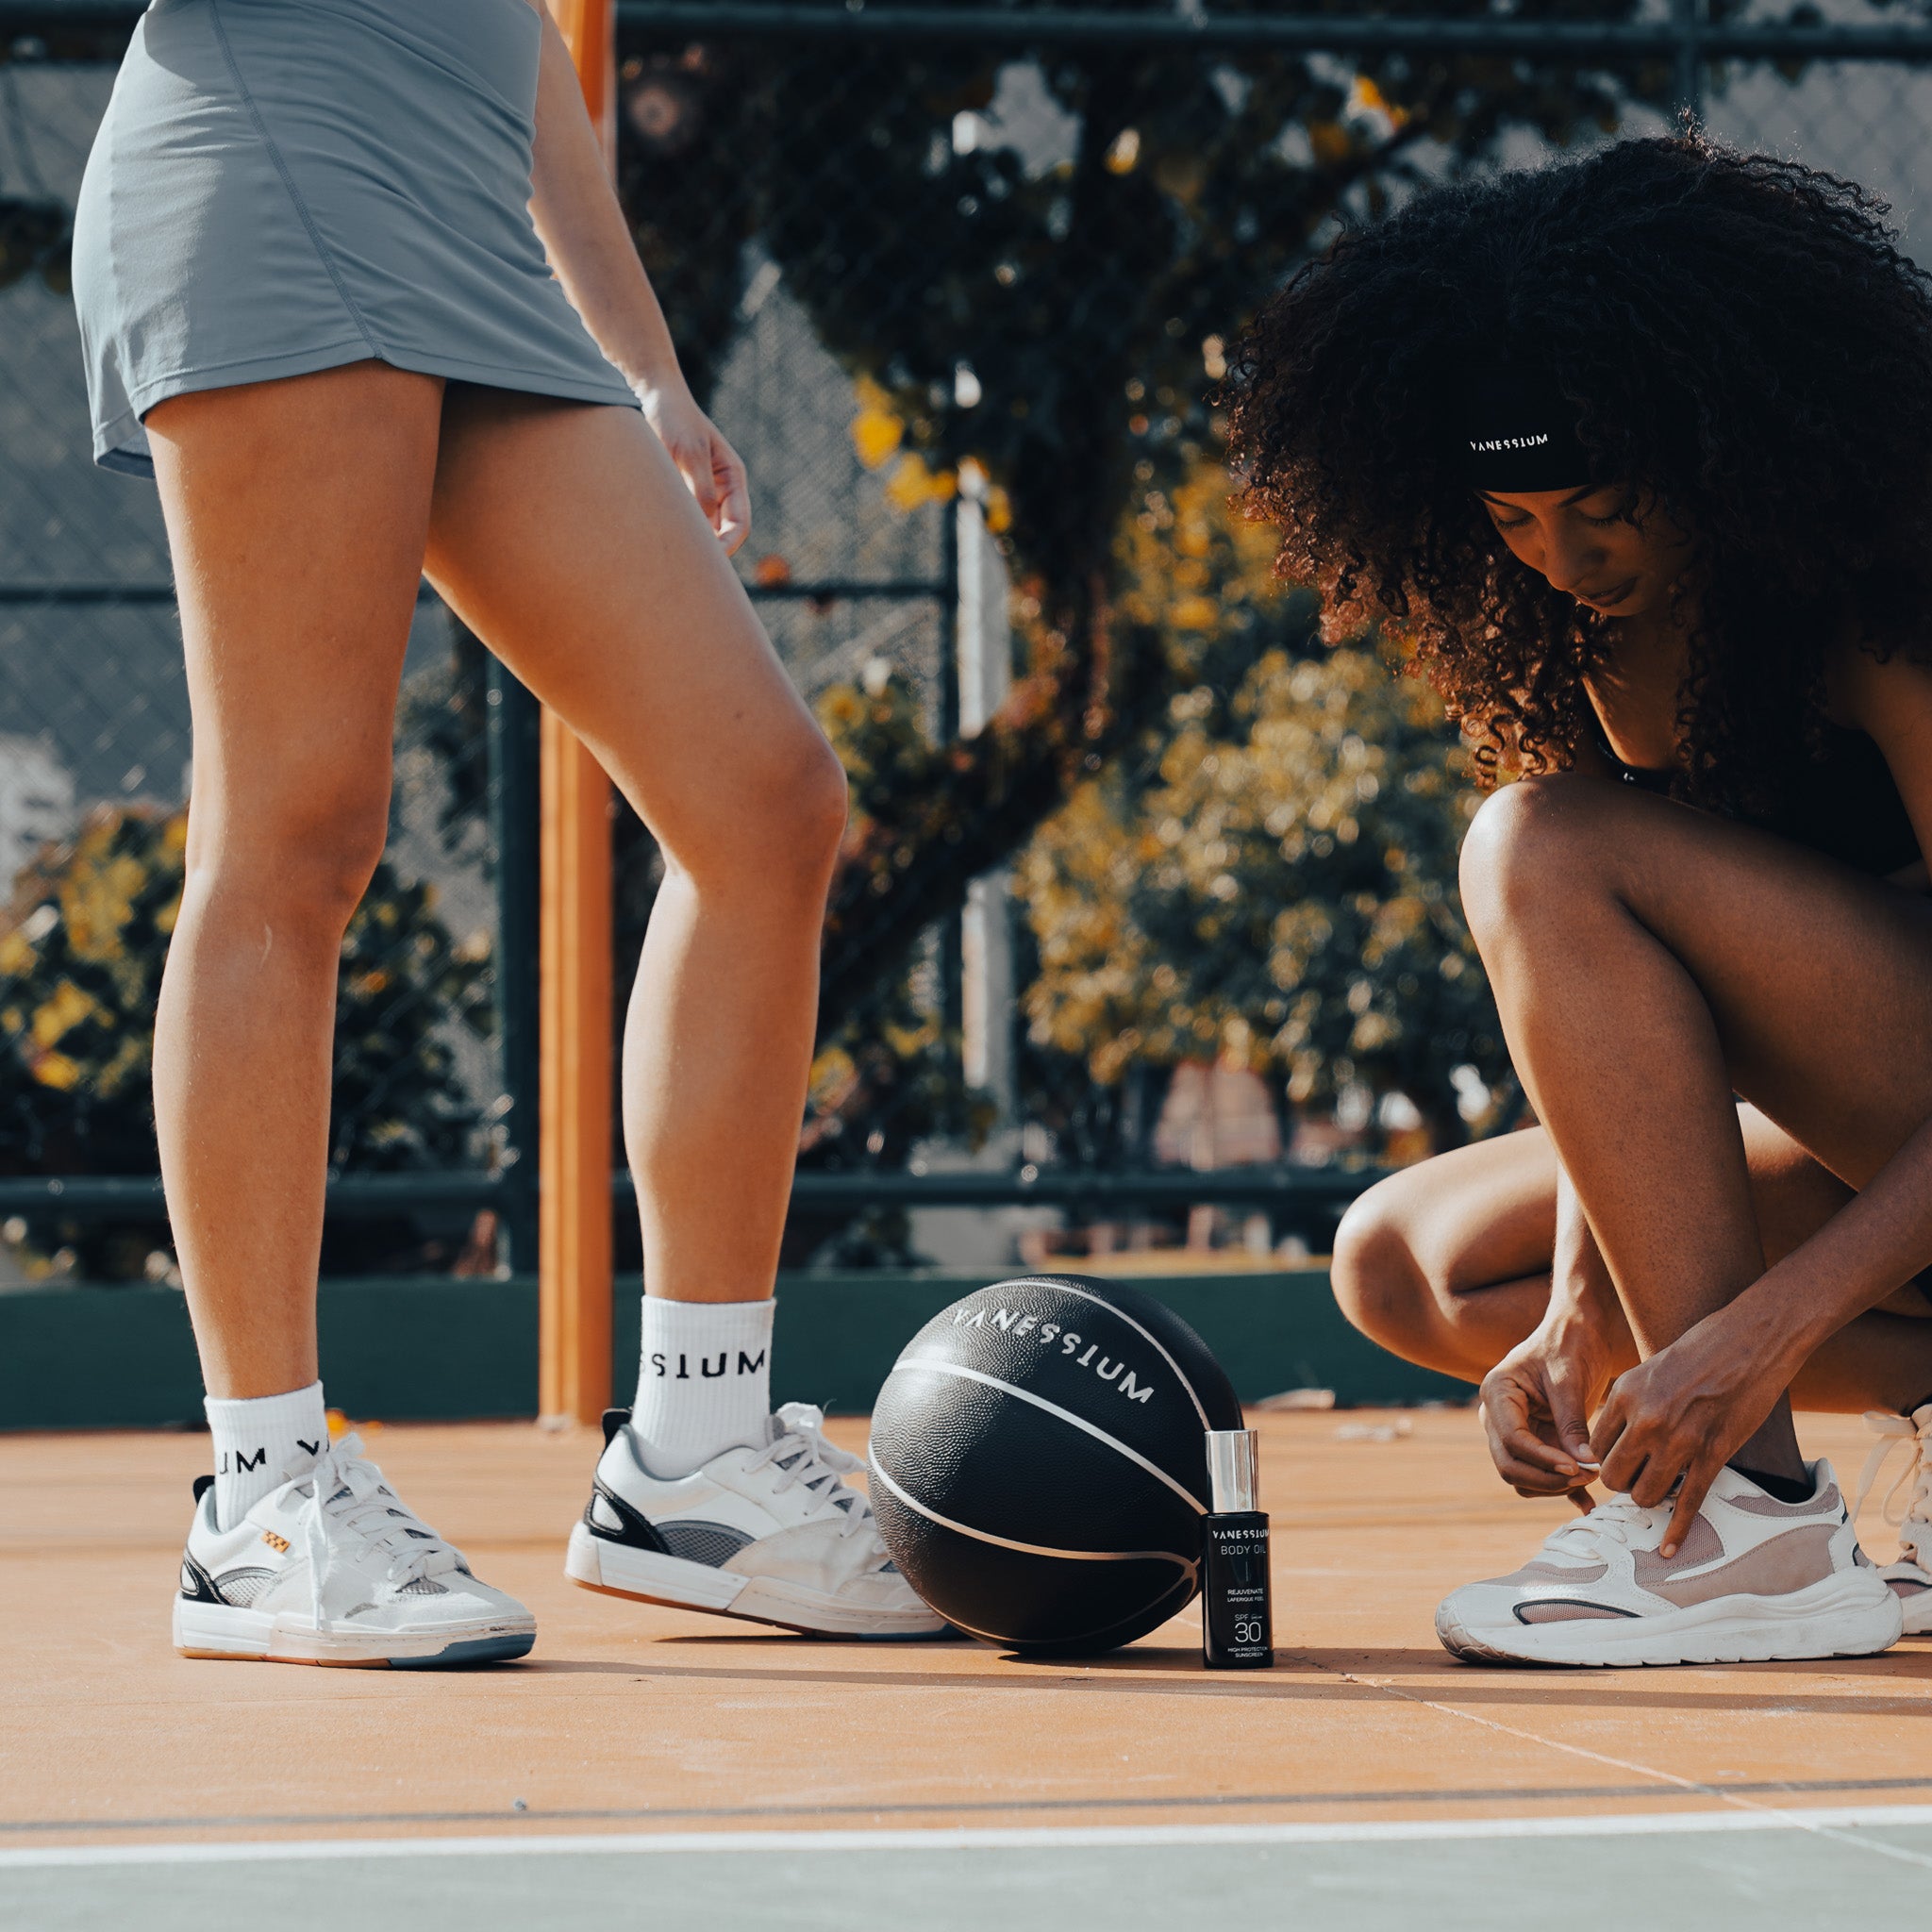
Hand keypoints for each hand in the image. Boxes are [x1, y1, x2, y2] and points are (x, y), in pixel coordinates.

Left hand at [635, 381, 750, 553]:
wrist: (651, 393)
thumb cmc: (673, 418)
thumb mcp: (688, 453)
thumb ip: (699, 491)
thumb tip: (704, 529)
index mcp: (732, 479)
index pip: (739, 524)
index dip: (727, 546)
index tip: (707, 562)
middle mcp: (719, 489)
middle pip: (722, 533)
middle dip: (708, 552)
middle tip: (684, 570)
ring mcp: (699, 491)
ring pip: (700, 529)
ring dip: (688, 542)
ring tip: (666, 554)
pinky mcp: (677, 491)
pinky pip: (680, 519)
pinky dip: (672, 530)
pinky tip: (654, 536)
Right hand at [1479, 1300, 1616, 1502]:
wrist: (1578, 1330)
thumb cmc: (1569, 1343)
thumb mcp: (1569, 1380)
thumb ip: (1572, 1423)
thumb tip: (1584, 1466)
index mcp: (1497, 1393)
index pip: (1511, 1440)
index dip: (1542, 1460)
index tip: (1578, 1467)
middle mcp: (1498, 1415)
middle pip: (1509, 1466)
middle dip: (1546, 1478)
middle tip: (1587, 1476)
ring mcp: (1514, 1430)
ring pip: (1522, 1476)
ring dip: (1553, 1486)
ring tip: (1593, 1477)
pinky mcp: (1535, 1440)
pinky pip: (1541, 1475)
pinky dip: (1561, 1491)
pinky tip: (1586, 1503)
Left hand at [1591, 1303, 1794, 1556]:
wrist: (1750, 1340)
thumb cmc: (1699, 1350)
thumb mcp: (1648, 1368)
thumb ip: (1629, 1404)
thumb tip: (1617, 1437)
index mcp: (1624, 1395)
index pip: (1595, 1448)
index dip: (1603, 1460)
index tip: (1617, 1462)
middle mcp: (1646, 1420)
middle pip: (1614, 1476)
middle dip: (1622, 1483)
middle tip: (1636, 1476)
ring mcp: (1680, 1440)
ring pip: (1645, 1494)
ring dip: (1649, 1498)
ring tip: (1658, 1488)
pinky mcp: (1713, 1454)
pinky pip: (1688, 1502)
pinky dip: (1677, 1529)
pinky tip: (1669, 1549)